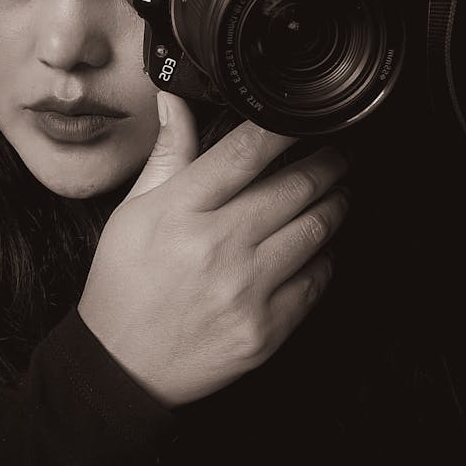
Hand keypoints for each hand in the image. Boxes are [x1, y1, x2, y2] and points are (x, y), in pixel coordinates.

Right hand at [77, 92, 348, 406]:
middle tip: (341, 150)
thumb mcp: (133, 211)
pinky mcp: (267, 328)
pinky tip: (321, 245)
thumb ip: (169, 154)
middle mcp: (218, 247)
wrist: (124, 365)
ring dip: (337, 202)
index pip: (246, 152)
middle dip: (329, 162)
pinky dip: (326, 256)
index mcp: (181, 211)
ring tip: (340, 189)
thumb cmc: (125, 283)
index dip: (285, 128)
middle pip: (295, 187)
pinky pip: (317, 280)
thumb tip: (175, 100)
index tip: (307, 115)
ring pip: (316, 229)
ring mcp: (246, 290)